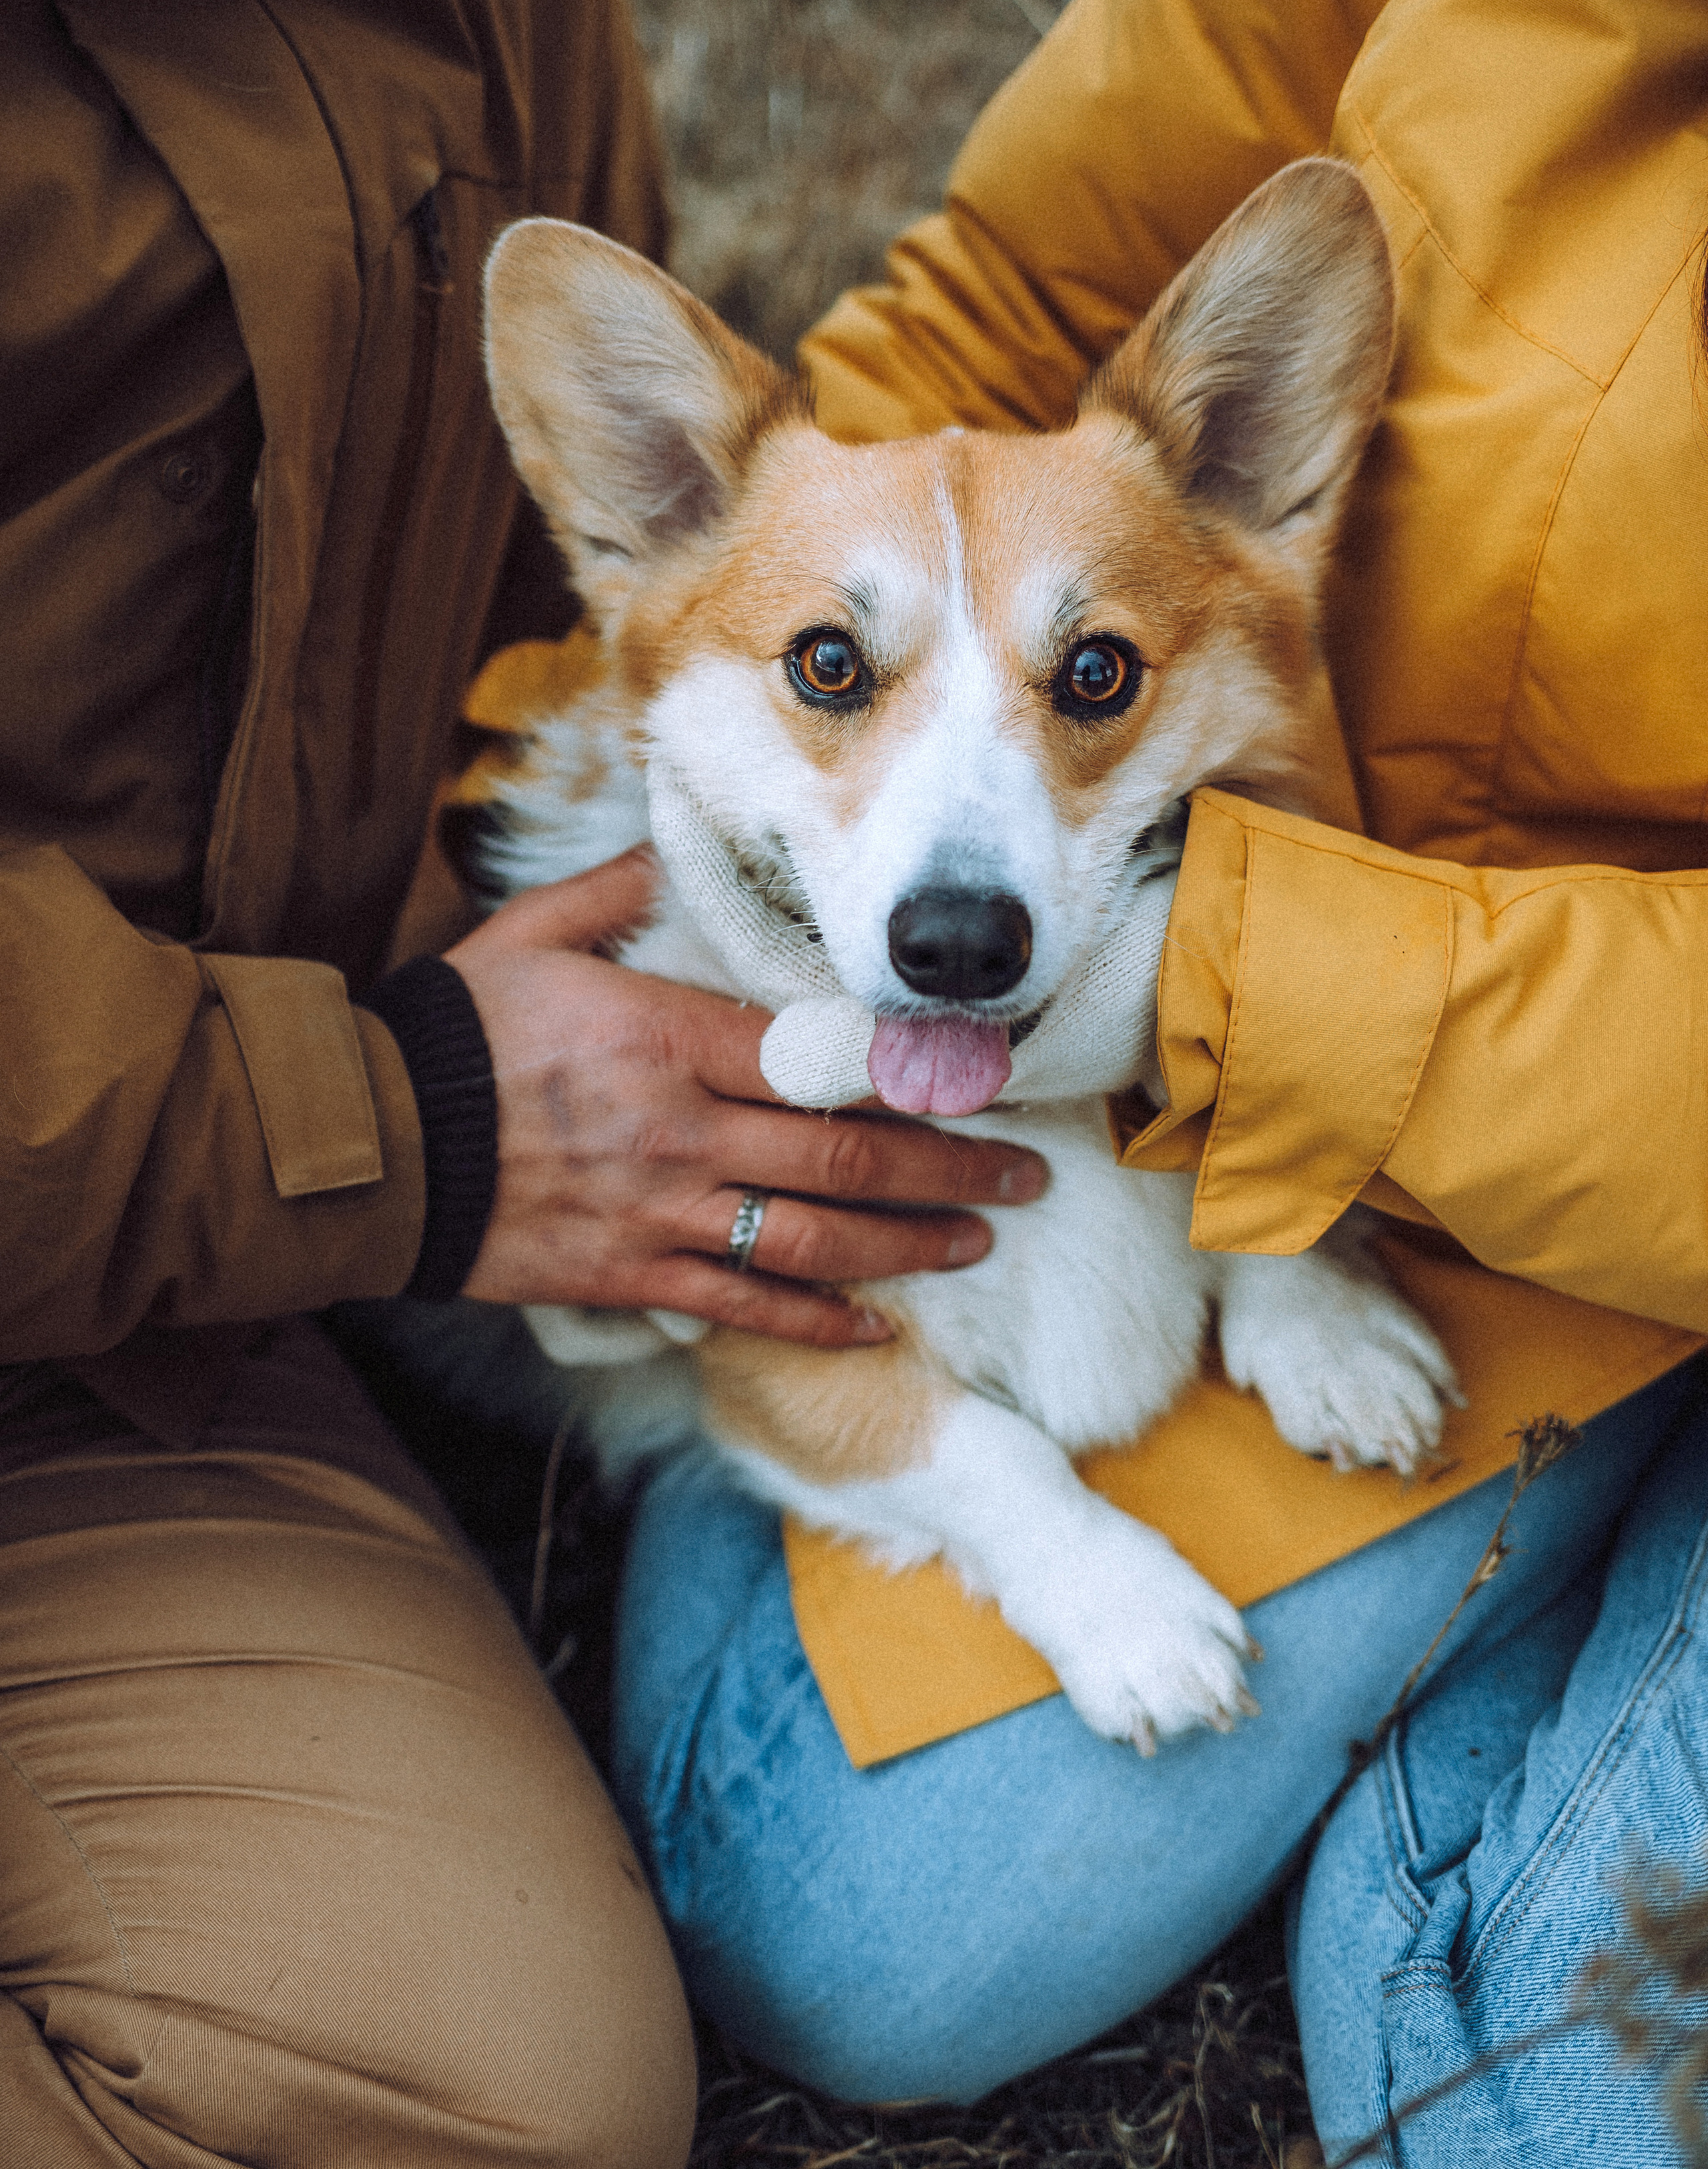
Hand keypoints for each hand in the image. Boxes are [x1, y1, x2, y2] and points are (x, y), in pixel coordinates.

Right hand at [446, 848, 1047, 1346]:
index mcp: (668, 1039)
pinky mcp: (629, 1276)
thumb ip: (616, 891)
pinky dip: (816, 1321)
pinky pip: (742, 1306)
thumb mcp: (529, 935)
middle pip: (847, 1159)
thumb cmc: (451, 1030)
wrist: (373, 1143)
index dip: (913, 1077)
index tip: (980, 1081)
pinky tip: (876, 1325)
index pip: (820, 1061)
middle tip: (1026, 1176)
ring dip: (909, 1246)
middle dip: (951, 1170)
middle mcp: (682, 1132)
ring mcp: (659, 1213)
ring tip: (975, 1240)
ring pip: (813, 1242)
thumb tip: (673, 843)